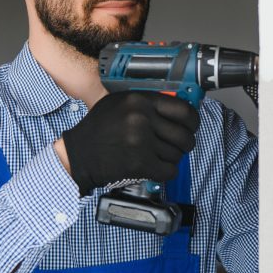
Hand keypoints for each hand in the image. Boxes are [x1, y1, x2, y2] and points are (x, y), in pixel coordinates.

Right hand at [60, 92, 198, 195]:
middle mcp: (142, 118)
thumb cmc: (99, 130)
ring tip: (159, 157)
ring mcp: (141, 141)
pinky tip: (156, 168)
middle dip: (185, 144)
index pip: (184, 110)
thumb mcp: (119, 104)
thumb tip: (178, 109)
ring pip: (177, 154)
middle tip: (179, 147)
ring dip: (172, 159)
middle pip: (184, 135)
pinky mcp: (140, 162)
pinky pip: (169, 170)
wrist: (79, 155)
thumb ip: (146, 104)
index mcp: (140, 100)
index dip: (193, 121)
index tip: (191, 127)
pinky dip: (166, 172)